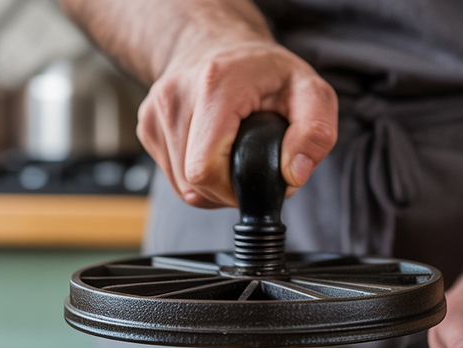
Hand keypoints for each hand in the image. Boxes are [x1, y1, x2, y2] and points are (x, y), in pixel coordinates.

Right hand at [138, 38, 337, 207]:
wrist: (217, 44)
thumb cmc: (264, 70)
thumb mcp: (310, 90)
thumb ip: (316, 132)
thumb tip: (294, 174)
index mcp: (215, 85)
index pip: (204, 168)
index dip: (232, 189)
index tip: (256, 177)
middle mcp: (175, 96)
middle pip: (192, 182)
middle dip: (227, 189)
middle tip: (251, 165)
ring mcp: (155, 112)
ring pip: (181, 186)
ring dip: (211, 186)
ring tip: (234, 156)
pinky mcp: (147, 126)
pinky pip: (172, 177)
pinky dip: (195, 177)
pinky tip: (213, 152)